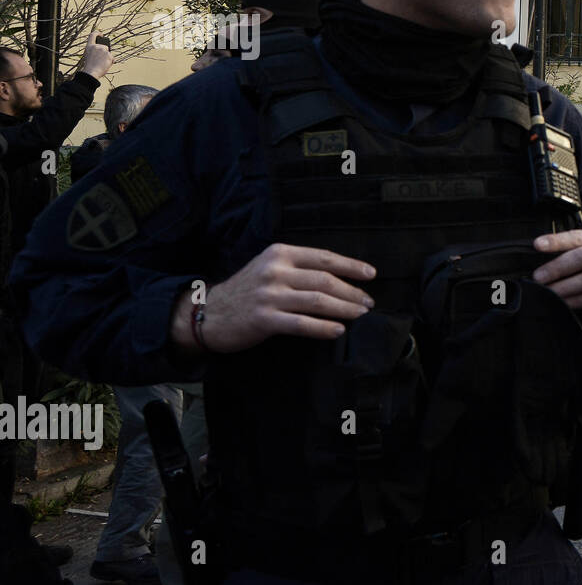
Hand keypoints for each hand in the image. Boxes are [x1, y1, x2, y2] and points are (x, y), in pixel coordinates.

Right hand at [80, 31, 113, 79]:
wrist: (91, 72)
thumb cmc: (90, 67)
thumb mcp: (89, 56)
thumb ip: (95, 51)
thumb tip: (104, 51)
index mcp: (89, 46)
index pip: (92, 35)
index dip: (97, 33)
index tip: (101, 34)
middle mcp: (96, 46)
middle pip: (104, 46)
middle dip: (105, 53)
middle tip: (100, 60)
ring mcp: (103, 50)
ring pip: (108, 53)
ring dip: (107, 58)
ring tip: (101, 64)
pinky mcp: (109, 54)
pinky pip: (112, 58)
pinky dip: (110, 62)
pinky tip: (105, 65)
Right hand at [170, 243, 374, 352]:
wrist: (208, 313)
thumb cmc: (246, 291)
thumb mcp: (269, 268)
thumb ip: (298, 268)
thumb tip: (338, 278)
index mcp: (280, 253)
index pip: (324, 257)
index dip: (350, 266)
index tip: (370, 274)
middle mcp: (275, 271)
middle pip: (325, 280)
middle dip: (352, 291)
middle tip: (369, 302)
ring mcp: (269, 295)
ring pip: (318, 301)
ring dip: (344, 308)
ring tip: (360, 314)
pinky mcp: (264, 319)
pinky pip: (302, 323)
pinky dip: (324, 327)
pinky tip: (338, 330)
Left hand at [533, 229, 581, 322]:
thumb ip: (569, 254)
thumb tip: (540, 260)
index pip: (578, 236)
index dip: (557, 240)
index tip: (537, 245)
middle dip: (557, 267)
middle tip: (538, 277)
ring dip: (564, 287)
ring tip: (548, 292)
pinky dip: (575, 300)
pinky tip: (562, 302)